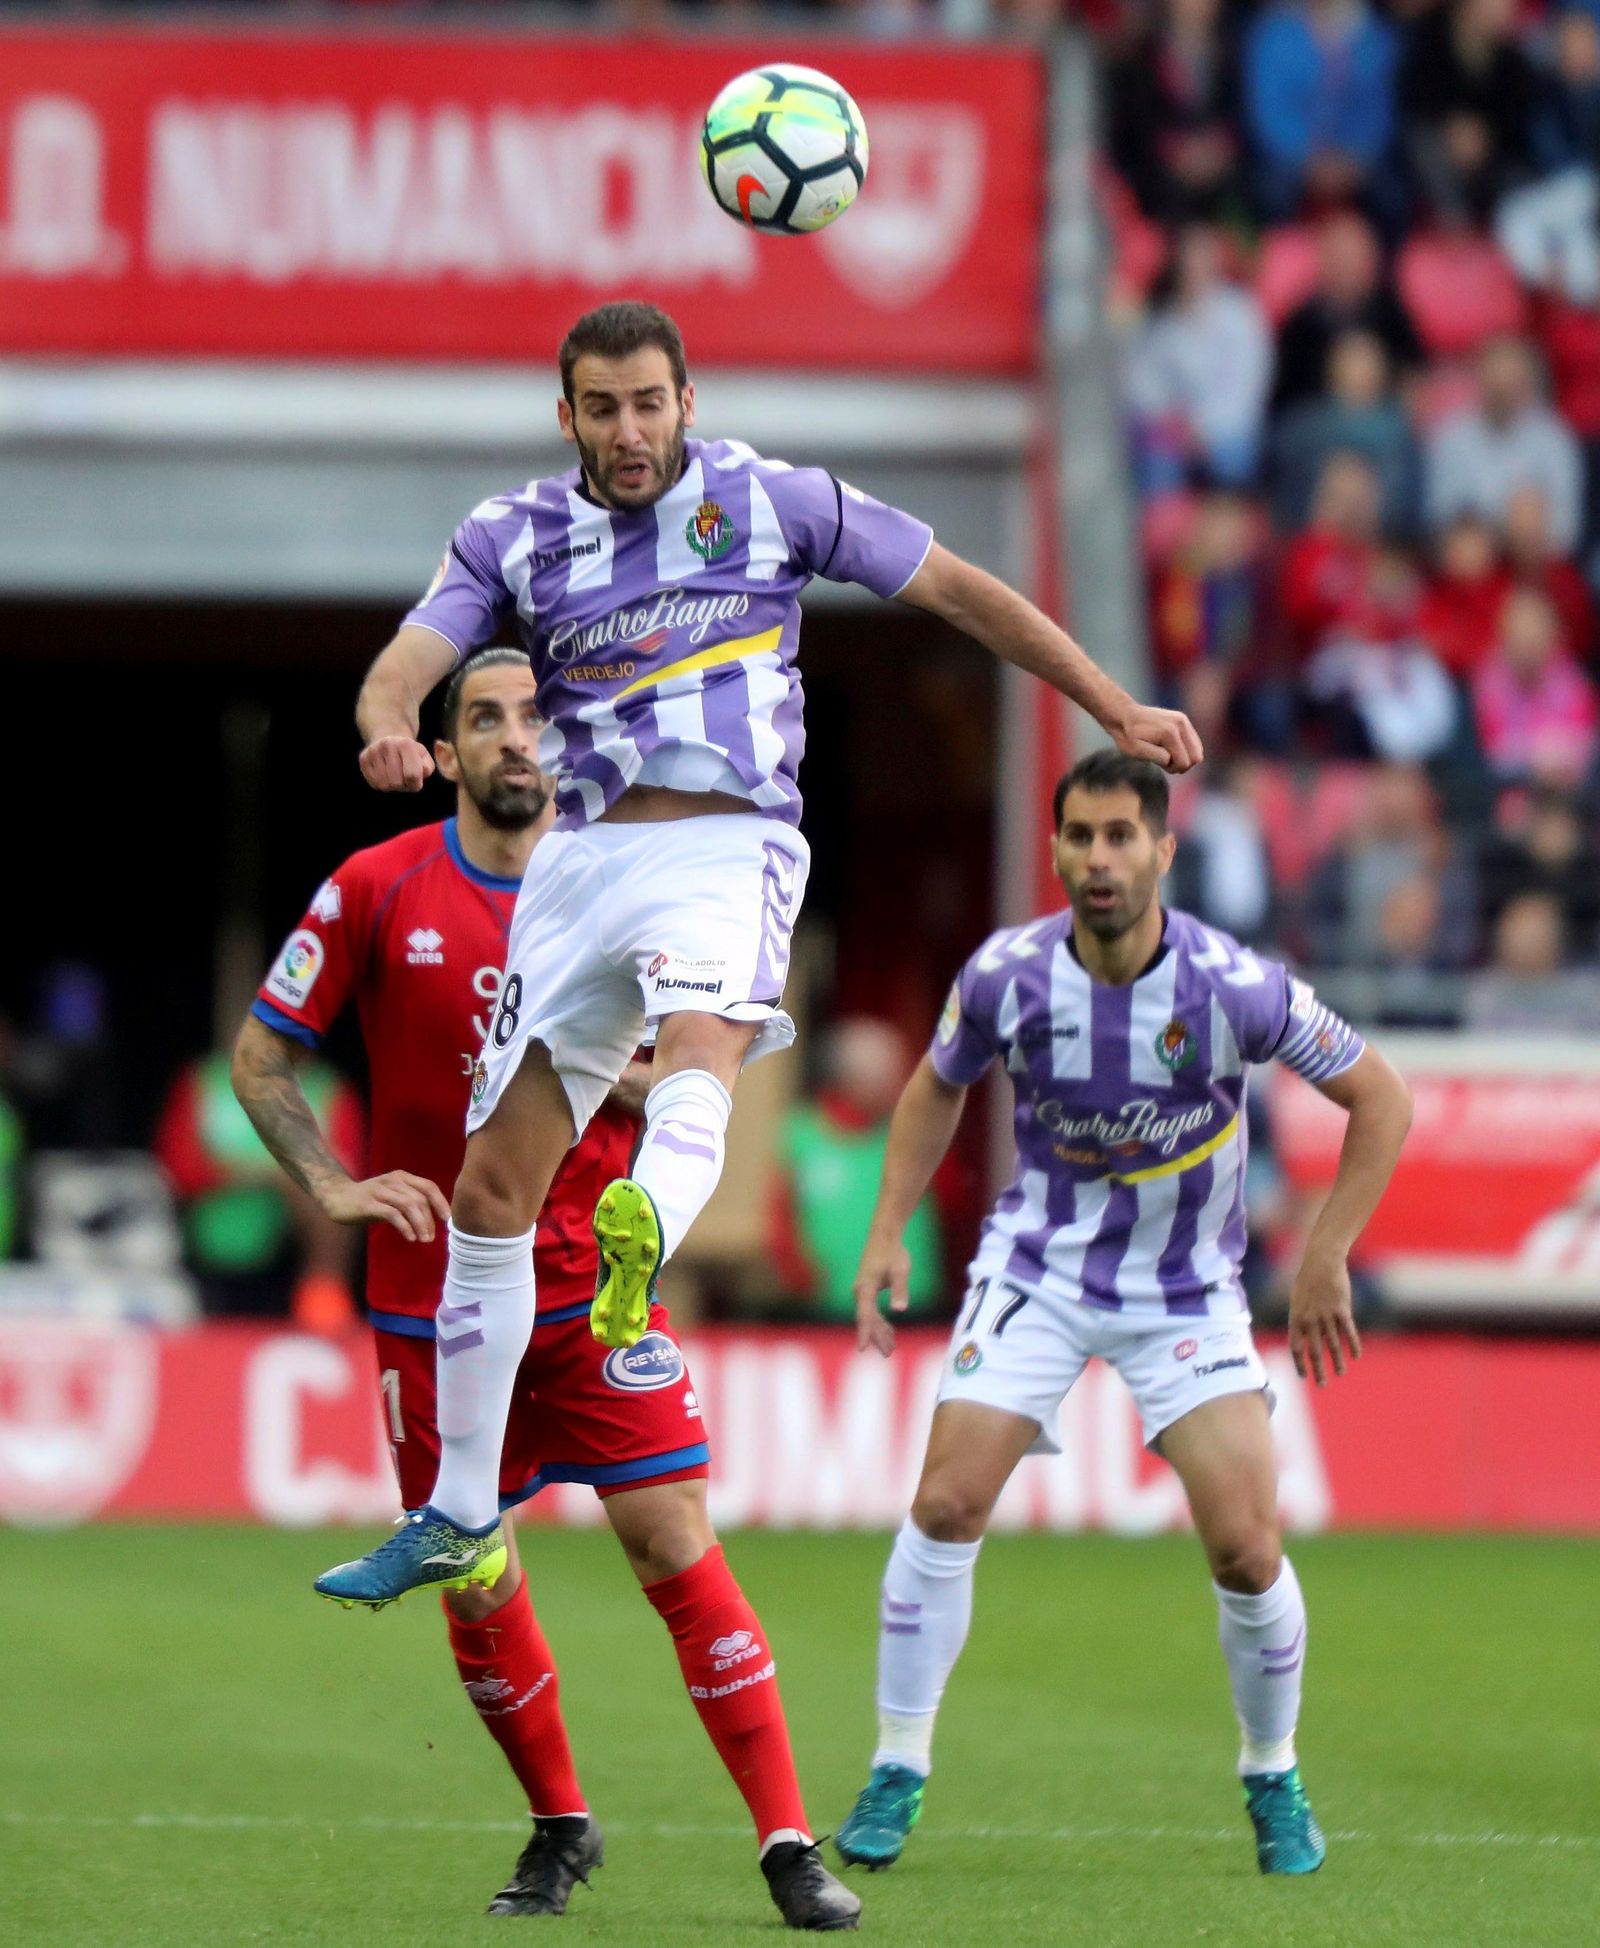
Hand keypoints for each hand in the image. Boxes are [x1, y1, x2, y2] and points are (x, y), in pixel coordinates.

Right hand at [318, 1172, 451, 1242]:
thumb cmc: (369, 1200)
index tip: (447, 1219)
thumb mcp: (392, 1197)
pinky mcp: (368, 1203)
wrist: (336, 1196)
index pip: (428, 1187)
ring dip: (419, 1224)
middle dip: (429, 1220)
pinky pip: (392, 1214)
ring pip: (408, 1205)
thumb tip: (431, 1221)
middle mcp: (392, 1181)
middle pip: (420, 1199)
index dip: (440, 1202)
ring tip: (423, 1240)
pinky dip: (404, 1226)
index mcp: (401, 1178)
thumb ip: (410, 1204)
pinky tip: (410, 1237)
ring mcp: (379, 1191)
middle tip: (430, 1238)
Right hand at [360, 736, 434, 792]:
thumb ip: (427, 768)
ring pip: (385, 785)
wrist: (389, 741)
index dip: (416, 784)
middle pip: (397, 782)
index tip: (415, 780)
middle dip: (403, 785)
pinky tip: (385, 775)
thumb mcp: (424, 758)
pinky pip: (374, 783)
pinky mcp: (363, 759)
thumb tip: (421, 772)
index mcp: (406, 744)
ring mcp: (373, 751)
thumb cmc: (411, 754)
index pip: (412, 775)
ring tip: (395, 776)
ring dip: (392, 786)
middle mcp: (388, 745)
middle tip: (404, 778)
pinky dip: (382, 784)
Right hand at [854, 1236, 911, 1356]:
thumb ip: (899, 1290)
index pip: (864, 1316)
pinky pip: (872, 1311)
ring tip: (891, 1348)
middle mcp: (860, 1292)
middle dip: (876, 1337)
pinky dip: (880, 1322)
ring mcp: (863, 1291)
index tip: (862, 1349)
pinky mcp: (868, 1289)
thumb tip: (900, 1309)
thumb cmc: (893, 1251)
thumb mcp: (900, 1270)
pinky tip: (889, 1332)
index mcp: (865, 1289)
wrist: (885, 1234)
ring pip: (870, 1317)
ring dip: (879, 1332)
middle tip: (888, 1353)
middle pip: (867, 1320)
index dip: (864, 1333)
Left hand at [1104, 699, 1203, 773]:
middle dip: (1181, 764)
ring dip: (1183, 757)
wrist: (1124, 715)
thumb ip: (1156, 756)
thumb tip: (1171, 759)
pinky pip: (1194, 742)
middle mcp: (1180, 724)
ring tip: (1166, 754)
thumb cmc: (1128, 736)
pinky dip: (1184, 749)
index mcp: (1170, 733)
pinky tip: (1170, 748)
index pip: (1184, 762)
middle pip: (1196, 757)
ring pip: (1197, 750)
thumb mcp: (1136, 751)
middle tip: (1164, 761)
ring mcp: (1183, 720)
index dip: (1173, 769)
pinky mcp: (1183, 719)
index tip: (1159, 764)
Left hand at [1287, 1249, 1361, 1386]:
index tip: (1304, 1376)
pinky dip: (1352, 1345)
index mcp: (1296, 1318)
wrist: (1321, 1262)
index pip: (1296, 1347)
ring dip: (1337, 1361)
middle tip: (1322, 1385)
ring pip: (1333, 1344)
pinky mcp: (1342, 1309)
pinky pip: (1348, 1332)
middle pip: (1314, 1350)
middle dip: (1318, 1370)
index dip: (1300, 1363)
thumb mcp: (1297, 1301)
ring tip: (1340, 1374)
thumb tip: (1307, 1340)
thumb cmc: (1307, 1281)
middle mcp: (1310, 1319)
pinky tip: (1355, 1356)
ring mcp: (1326, 1315)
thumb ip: (1301, 1321)